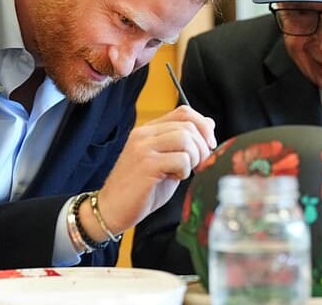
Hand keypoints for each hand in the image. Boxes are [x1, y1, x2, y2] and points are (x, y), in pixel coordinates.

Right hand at [93, 105, 215, 234]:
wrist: (112, 209)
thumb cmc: (141, 189)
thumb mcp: (166, 161)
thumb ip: (183, 144)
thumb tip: (209, 124)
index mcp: (149, 130)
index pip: (183, 112)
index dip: (203, 125)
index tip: (209, 144)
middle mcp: (144, 134)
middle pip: (188, 126)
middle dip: (202, 147)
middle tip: (198, 165)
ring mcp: (144, 148)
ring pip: (185, 139)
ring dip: (194, 158)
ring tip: (184, 171)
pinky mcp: (146, 164)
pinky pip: (180, 159)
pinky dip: (184, 171)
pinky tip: (174, 178)